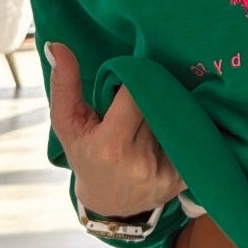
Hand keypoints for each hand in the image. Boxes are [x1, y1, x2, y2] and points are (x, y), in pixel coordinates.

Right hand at [46, 40, 184, 215]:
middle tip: (151, 87)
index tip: (133, 76)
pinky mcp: (184, 178)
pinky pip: (192, 139)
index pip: (137, 93)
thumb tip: (56, 45)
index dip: (137, 79)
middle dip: (157, 90)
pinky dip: (186, 127)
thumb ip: (64, 83)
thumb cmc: (86, 155)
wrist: (109, 203)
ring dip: (174, 107)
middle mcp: (141, 162)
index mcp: (111, 146)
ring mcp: (165, 173)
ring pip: (179, 119)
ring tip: (163, 105)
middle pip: (161, 104)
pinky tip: (178, 123)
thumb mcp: (68, 123)